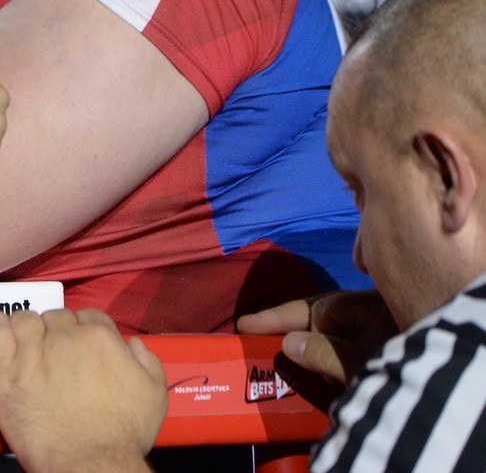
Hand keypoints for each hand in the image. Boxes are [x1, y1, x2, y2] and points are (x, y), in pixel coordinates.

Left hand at [0, 309, 164, 472]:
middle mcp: (65, 337)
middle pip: (56, 318)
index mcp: (100, 337)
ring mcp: (32, 351)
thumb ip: (147, 361)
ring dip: (26, 331)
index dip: (84, 333)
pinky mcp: (5, 369)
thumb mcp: (153, 395)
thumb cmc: (123, 434)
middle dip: (56, 334)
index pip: (88, 317)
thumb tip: (131, 342)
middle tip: (54, 360)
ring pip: (24, 319)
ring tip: (27, 353)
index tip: (80, 352)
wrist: (89, 463)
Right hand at [237, 290, 394, 395]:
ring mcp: (379, 330)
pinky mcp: (382, 349)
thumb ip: (324, 353)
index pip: (321, 308)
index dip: (292, 323)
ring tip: (281, 354)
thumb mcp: (363, 366)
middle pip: (321, 313)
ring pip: (331, 329)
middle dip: (287, 323)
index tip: (257, 333)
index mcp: (371, 308)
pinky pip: (344, 344)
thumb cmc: (408, 372)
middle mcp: (374, 313)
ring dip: (307, 342)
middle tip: (249, 329)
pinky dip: (325, 353)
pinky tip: (312, 364)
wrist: (445, 388)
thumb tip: (289, 343)